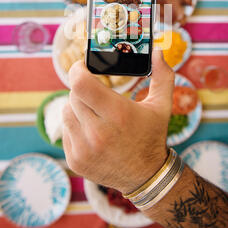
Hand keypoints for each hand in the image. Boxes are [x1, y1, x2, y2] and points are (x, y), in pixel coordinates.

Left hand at [62, 50, 173, 193]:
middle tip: (96, 93)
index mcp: (118, 114)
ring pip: (65, 111)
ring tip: (95, 113)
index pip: (80, 84)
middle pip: (73, 95)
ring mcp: (84, 148)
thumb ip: (163, 75)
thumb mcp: (162, 105)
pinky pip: (65, 130)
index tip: (82, 67)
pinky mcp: (74, 159)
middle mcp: (98, 133)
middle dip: (82, 89)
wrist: (146, 176)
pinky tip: (91, 130)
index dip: (77, 70)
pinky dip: (74, 125)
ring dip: (76, 107)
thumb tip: (157, 51)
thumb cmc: (152, 136)